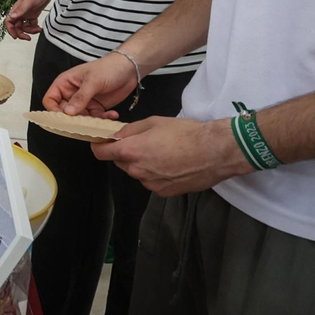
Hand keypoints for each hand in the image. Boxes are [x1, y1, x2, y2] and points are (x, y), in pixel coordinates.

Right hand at [6, 0, 55, 39]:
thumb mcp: (29, 1)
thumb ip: (21, 10)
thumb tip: (11, 17)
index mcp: (17, 9)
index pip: (9, 22)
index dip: (10, 30)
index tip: (15, 36)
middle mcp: (20, 12)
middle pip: (17, 27)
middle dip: (21, 33)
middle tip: (28, 38)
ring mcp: (27, 13)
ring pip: (25, 27)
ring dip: (30, 31)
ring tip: (37, 30)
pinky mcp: (34, 14)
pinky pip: (32, 24)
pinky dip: (35, 28)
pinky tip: (39, 28)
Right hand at [42, 52, 137, 117]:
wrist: (129, 68)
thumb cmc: (108, 68)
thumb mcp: (93, 81)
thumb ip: (80, 97)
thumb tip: (68, 112)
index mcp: (65, 83)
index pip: (50, 99)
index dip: (53, 110)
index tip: (63, 118)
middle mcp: (72, 94)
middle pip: (64, 112)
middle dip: (73, 119)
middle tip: (84, 123)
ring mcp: (84, 102)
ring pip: (79, 118)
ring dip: (89, 122)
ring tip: (101, 119)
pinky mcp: (97, 107)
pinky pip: (95, 119)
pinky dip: (103, 120)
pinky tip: (112, 115)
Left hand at [93, 117, 252, 195]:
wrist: (214, 152)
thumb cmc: (186, 133)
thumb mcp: (154, 122)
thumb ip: (130, 130)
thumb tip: (117, 135)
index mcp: (131, 151)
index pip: (101, 153)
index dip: (100, 146)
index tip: (103, 142)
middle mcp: (137, 170)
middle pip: (120, 162)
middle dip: (126, 153)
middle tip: (143, 143)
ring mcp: (150, 184)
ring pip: (137, 172)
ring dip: (142, 164)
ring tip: (162, 153)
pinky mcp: (163, 192)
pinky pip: (152, 181)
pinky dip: (156, 174)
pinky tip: (171, 164)